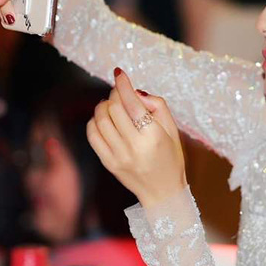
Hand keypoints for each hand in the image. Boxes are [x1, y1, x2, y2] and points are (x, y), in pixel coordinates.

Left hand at [86, 69, 186, 207]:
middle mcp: (134, 146)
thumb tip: (135, 92)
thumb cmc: (170, 157)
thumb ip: (157, 106)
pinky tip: (104, 120)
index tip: (119, 73)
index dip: (123, 84)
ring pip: (100, 119)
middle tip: (119, 92)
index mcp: (153, 136)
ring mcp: (118, 155)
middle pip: (113, 108)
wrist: (162, 192)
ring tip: (112, 106)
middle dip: (114, 94)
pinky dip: (94, 121)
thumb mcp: (173, 130)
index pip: (132, 103)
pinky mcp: (108, 162)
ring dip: (103, 106)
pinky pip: (92, 134)